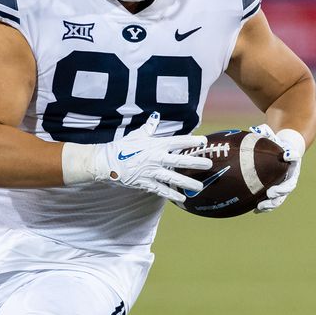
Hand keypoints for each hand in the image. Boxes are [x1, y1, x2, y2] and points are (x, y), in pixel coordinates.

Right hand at [94, 112, 211, 202]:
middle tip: (209, 165)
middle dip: (196, 163)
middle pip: (180, 161)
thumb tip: (156, 116)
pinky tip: (183, 198)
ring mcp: (151, 172)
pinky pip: (161, 190)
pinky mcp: (146, 183)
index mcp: (156, 144)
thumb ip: (150, 127)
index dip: (191, 141)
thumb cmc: (123, 146)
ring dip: (188, 183)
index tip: (204, 142)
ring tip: (200, 187)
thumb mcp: (137, 134)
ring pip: (174, 178)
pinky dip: (172, 194)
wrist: (107, 161)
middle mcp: (156, 158)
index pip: (178, 142)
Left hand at [249, 123, 305, 213]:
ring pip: (281, 197)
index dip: (289, 160)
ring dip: (271, 204)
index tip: (283, 160)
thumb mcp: (272, 136)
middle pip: (288, 186)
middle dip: (279, 192)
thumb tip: (255, 128)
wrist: (284, 151)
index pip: (293, 159)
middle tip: (269, 194)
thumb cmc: (276, 143)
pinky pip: (273, 200)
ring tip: (260, 207)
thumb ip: (266, 132)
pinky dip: (265, 206)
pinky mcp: (278, 191)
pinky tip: (254, 210)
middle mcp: (291, 174)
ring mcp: (285, 184)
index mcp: (292, 160)